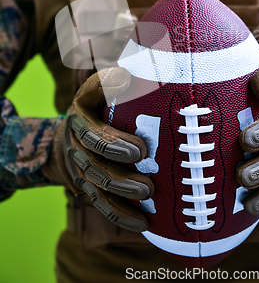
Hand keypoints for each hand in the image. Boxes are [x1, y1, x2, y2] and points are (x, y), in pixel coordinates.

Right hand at [47, 67, 153, 231]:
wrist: (69, 133)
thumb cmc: (93, 106)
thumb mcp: (96, 88)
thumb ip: (109, 80)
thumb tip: (126, 75)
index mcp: (80, 122)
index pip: (94, 137)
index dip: (115, 145)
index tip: (141, 152)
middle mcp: (77, 150)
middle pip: (97, 169)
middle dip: (123, 179)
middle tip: (149, 185)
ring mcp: (82, 172)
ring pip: (99, 191)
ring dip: (123, 200)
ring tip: (149, 201)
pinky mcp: (88, 188)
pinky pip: (102, 205)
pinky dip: (121, 216)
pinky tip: (143, 224)